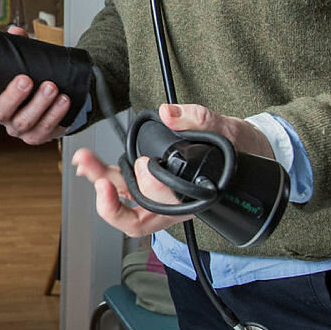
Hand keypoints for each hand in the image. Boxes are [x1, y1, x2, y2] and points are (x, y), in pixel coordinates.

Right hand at [0, 27, 70, 144]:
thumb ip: (19, 47)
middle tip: (26, 80)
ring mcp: (19, 128)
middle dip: (14, 96)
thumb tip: (16, 31)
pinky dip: (55, 114)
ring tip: (51, 87)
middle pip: (0, 112)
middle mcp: (3, 115)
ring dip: (39, 104)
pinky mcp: (37, 136)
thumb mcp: (25, 63)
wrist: (56, 101)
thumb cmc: (34, 80)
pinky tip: (63, 100)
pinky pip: (44, 129)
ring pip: (24, 122)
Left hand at [74, 102, 275, 237]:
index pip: (163, 210)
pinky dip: (102, 175)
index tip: (145, 165)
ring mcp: (156, 197)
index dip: (149, 192)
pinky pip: (120, 185)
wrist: (245, 151)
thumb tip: (169, 114)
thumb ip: (199, 120)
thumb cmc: (239, 150)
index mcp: (190, 203)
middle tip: (97, 178)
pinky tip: (88, 163)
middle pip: (131, 216)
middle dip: (110, 199)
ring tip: (85, 162)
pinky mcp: (145, 181)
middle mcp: (170, 206)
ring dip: (100, 182)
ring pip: (122, 200)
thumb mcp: (227, 131)